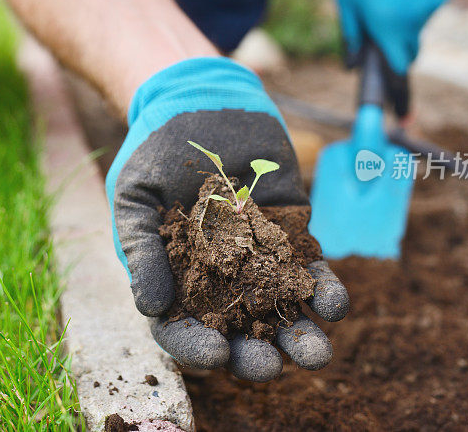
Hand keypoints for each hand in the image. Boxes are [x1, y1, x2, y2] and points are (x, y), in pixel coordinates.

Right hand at [105, 57, 349, 381]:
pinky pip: (309, 269)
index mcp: (174, 280)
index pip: (182, 328)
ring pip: (279, 309)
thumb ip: (141, 251)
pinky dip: (323, 289)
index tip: (217, 354)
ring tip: (315, 353)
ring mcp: (256, 259)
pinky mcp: (290, 234)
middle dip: (254, 354)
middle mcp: (217, 280)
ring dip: (298, 335)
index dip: (196, 346)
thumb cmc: (153, 151)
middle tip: (270, 367)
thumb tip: (149, 307)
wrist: (197, 101)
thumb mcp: (134, 199)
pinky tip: (333, 304)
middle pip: (237, 331)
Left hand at [336, 0, 452, 116]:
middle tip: (381, 20)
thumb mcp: (346, 1)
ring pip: (417, 28)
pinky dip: (417, 3)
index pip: (397, 70)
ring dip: (405, 20)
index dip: (399, 94)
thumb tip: (352, 68)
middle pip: (408, 51)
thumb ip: (350, 38)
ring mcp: (431, 4)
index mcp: (385, 24)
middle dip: (396, 46)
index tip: (405, 120)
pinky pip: (428, 9)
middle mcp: (412, 19)